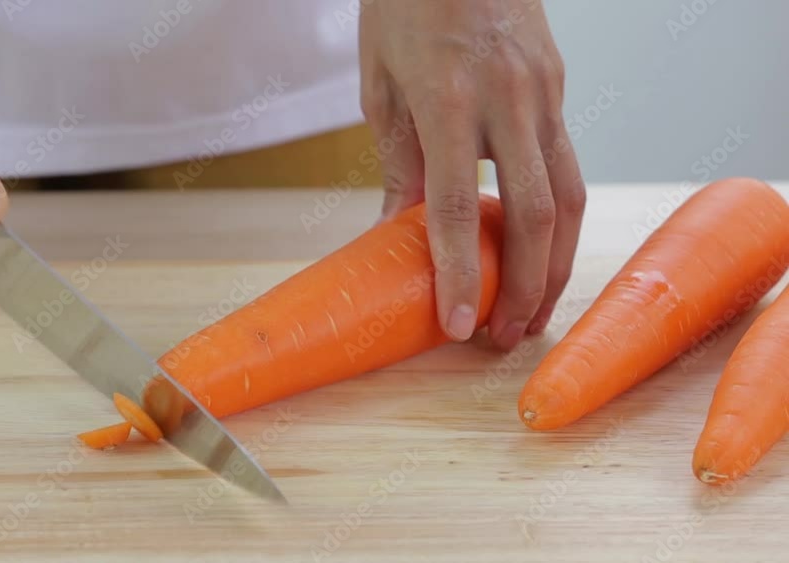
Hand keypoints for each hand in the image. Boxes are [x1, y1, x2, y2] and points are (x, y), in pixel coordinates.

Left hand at [359, 0, 585, 349]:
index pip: (461, 207)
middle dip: (525, 286)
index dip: (460, 274)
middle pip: (535, 214)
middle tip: (501, 336)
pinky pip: (568, 165)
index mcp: (451, 98)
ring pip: (569, 195)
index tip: (457, 326)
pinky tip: (541, 249)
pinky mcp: (559, 88)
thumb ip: (399, 161)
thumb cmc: (406, 3)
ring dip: (556, 263)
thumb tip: (399, 231)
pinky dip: (557, 218)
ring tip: (532, 310)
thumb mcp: (382, 83)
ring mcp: (544, 92)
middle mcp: (510, 99)